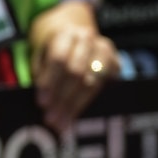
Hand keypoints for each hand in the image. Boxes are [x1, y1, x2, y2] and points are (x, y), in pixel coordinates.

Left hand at [28, 1, 117, 132]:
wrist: (76, 36)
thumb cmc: (52, 51)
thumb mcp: (41, 56)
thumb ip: (41, 74)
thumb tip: (42, 103)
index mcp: (65, 34)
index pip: (58, 59)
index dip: (50, 82)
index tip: (42, 103)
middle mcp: (88, 39)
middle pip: (76, 72)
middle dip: (62, 98)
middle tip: (52, 119)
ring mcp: (105, 50)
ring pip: (91, 83)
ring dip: (75, 105)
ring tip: (62, 122)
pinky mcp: (116, 63)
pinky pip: (103, 87)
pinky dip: (88, 103)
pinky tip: (76, 116)